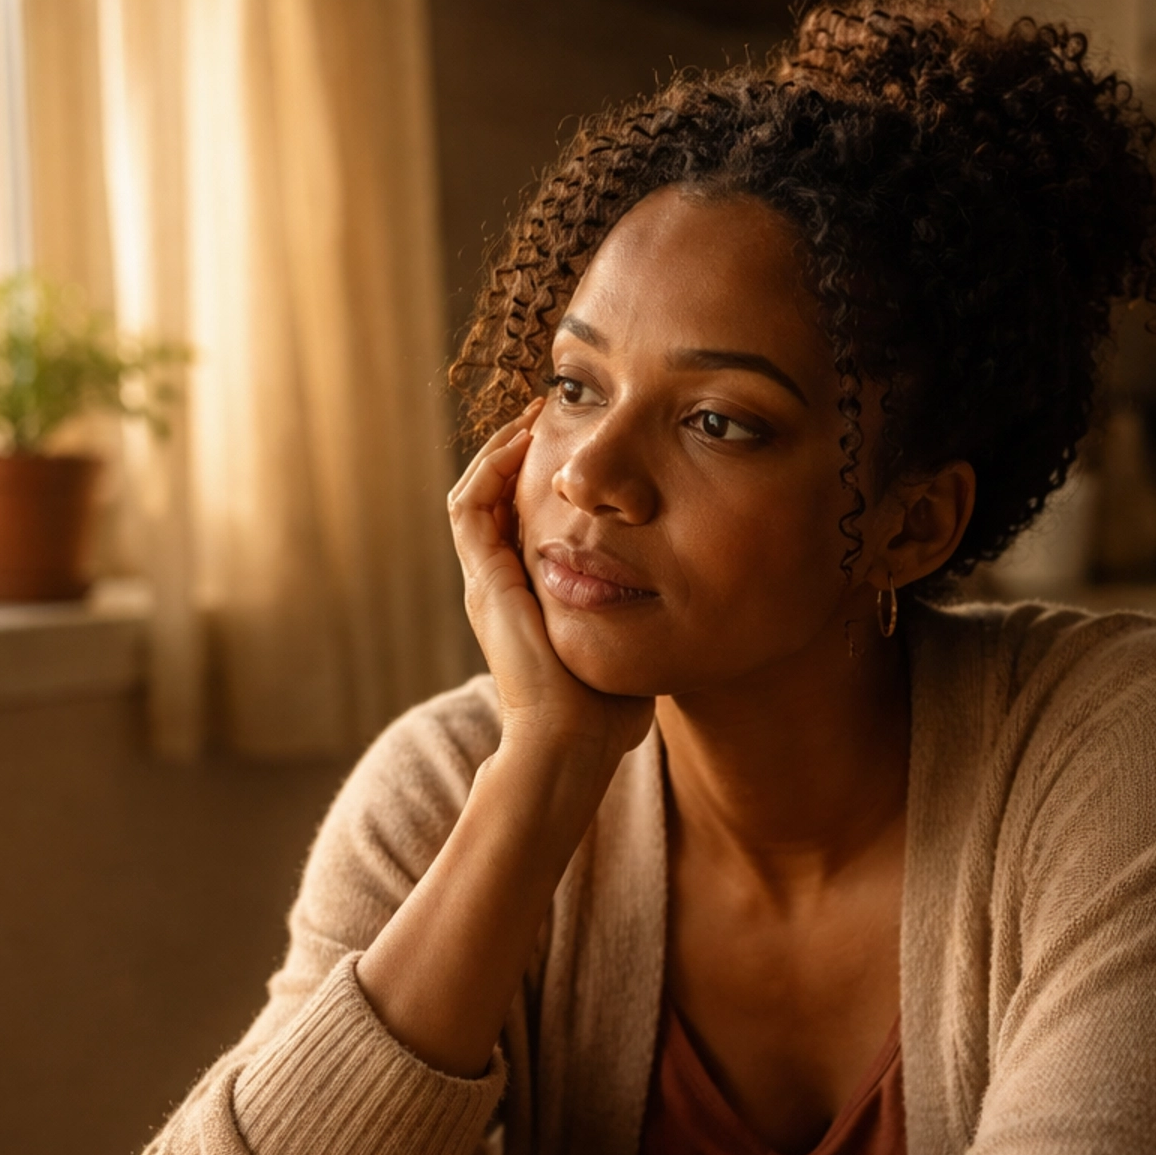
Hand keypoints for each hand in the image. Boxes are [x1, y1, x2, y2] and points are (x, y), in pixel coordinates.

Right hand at [449, 406, 652, 768]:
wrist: (573, 741)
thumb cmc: (608, 712)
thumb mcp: (631, 644)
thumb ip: (642, 615)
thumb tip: (685, 597)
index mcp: (532, 598)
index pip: (528, 522)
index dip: (548, 480)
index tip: (582, 445)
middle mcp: (502, 585)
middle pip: (499, 499)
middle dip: (523, 453)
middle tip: (554, 412)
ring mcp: (487, 582)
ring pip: (477, 494)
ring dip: (503, 450)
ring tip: (536, 414)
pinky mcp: (484, 581)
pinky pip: (470, 506)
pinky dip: (491, 468)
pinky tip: (524, 439)